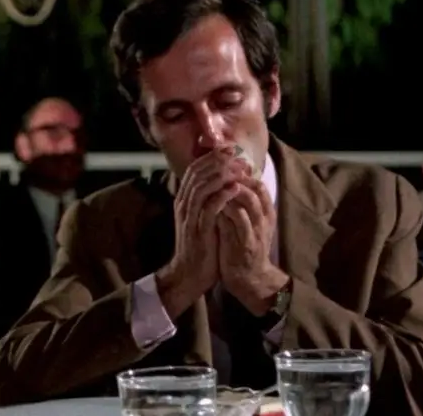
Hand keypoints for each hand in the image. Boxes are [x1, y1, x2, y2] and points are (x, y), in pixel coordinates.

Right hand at [156, 147, 248, 315]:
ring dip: (221, 175)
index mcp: (184, 201)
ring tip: (238, 167)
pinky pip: (209, 208)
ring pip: (202, 187)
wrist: (189, 273)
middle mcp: (184, 205)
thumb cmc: (200, 246)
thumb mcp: (202, 219)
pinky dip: (222, 196)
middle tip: (235, 152)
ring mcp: (190, 217)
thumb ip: (207, 201)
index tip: (229, 148)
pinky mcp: (198, 230)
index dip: (211, 157)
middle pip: (197, 174)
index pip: (194, 170)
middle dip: (217, 161)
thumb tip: (221, 182)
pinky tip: (235, 188)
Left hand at [218, 177, 287, 314]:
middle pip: (256, 188)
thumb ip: (236, 205)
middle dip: (236, 176)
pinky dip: (227, 209)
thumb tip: (223, 184)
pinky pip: (240, 220)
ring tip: (214, 181)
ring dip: (231, 189)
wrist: (248, 279)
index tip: (222, 166)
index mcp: (265, 213)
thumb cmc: (240, 248)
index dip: (241, 173)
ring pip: (250, 201)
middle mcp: (264, 219)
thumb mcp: (241, 223)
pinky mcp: (247, 243)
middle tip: (217, 168)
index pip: (258, 184)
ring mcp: (257, 230)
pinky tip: (213, 203)